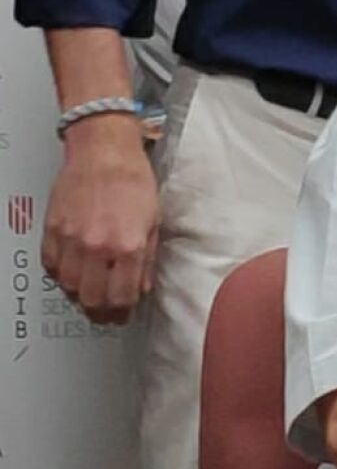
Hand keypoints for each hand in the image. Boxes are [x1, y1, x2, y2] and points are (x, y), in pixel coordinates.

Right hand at [42, 114, 158, 324]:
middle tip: (106, 314)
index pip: (122, 296)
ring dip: (80, 297)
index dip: (123, 312)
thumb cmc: (133, 181)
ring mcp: (71, 239)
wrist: (104, 152)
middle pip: (92, 299)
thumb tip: (141, 289)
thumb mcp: (153, 223)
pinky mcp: (52, 230)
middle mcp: (97, 246)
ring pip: (69, 287)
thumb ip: (147, 261)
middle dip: (101, 313)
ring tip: (91, 297)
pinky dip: (61, 277)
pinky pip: (52, 266)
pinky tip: (73, 276)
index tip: (123, 315)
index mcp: (128, 246)